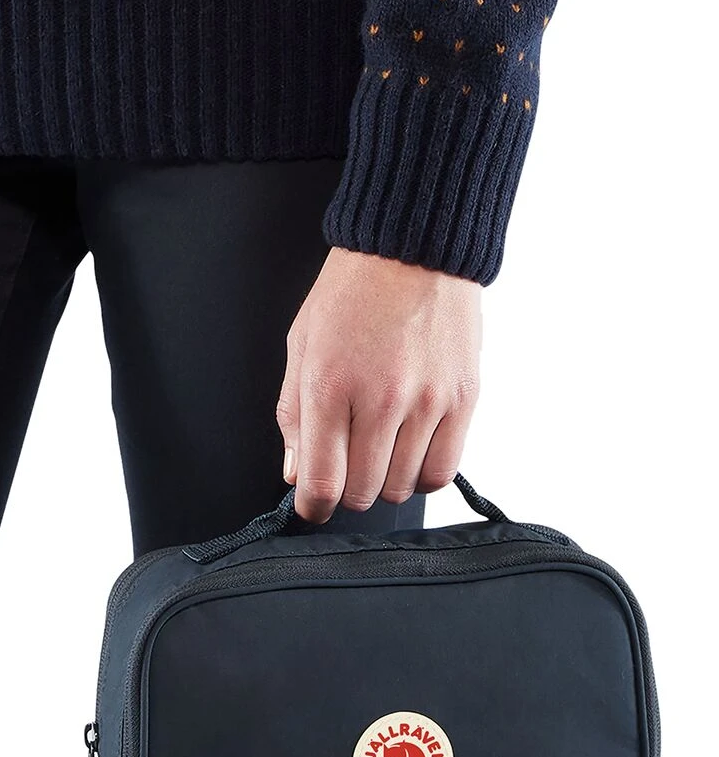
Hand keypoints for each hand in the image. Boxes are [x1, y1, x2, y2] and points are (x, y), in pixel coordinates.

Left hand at [276, 246, 481, 523]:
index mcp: (329, 386)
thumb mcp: (301, 346)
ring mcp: (427, 402)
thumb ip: (293, 416)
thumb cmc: (350, 294)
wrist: (412, 250)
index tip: (311, 504)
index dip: (312, 506)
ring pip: (402, 486)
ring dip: (383, 480)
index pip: (321, 482)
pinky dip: (422, 472)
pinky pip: (444, 469)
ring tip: (377, 449)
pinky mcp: (464, 399)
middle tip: (343, 466)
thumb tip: (295, 474)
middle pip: (361, 491)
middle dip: (345, 490)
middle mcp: (380, 400)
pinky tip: (410, 450)